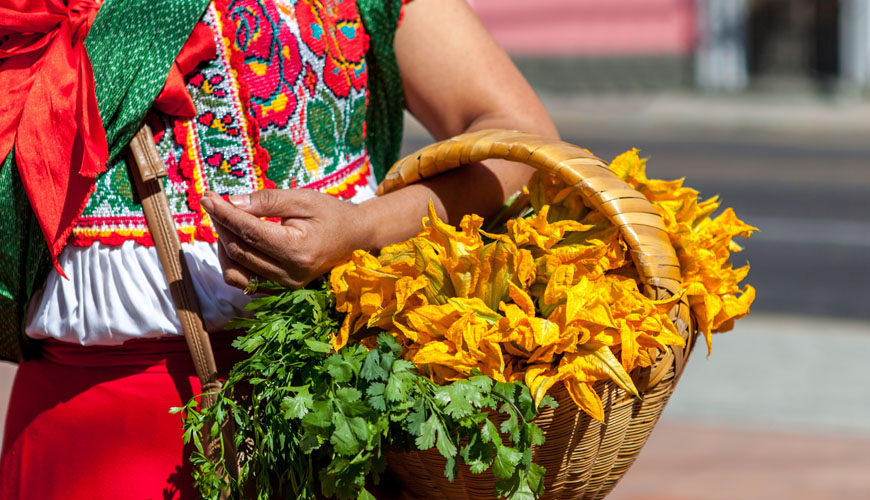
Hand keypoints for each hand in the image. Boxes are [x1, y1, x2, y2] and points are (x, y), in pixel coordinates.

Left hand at [200, 189, 367, 289]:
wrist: (354, 237)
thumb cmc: (331, 213)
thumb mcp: (303, 198)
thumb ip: (268, 201)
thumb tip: (232, 202)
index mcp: (298, 250)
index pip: (249, 232)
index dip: (225, 213)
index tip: (208, 198)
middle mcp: (290, 274)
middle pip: (239, 250)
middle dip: (221, 224)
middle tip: (213, 203)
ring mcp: (285, 286)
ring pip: (236, 270)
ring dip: (224, 245)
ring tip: (227, 222)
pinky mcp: (281, 290)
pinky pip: (244, 282)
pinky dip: (233, 262)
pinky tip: (237, 242)